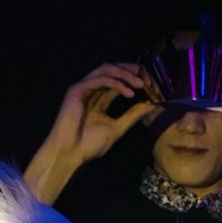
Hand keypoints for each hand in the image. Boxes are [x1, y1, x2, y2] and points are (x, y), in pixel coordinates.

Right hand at [24, 63, 158, 203]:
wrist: (70, 153)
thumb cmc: (89, 144)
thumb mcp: (118, 128)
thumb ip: (132, 115)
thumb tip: (151, 106)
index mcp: (99, 98)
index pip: (119, 81)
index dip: (134, 79)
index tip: (151, 85)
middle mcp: (91, 89)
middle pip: (113, 69)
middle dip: (131, 71)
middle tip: (148, 79)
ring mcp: (83, 88)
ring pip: (106, 69)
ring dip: (125, 74)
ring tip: (140, 84)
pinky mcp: (77, 89)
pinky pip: (100, 79)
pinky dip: (116, 83)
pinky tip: (129, 93)